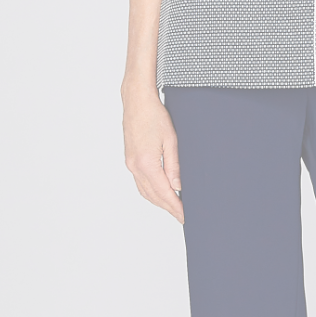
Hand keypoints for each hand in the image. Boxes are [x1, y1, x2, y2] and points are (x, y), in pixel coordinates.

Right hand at [122, 86, 183, 222]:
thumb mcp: (171, 140)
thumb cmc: (154, 115)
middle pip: (153, 196)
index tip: (185, 215)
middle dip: (168, 208)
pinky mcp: (130, 159)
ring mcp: (130, 163)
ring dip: (159, 201)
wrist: (137, 101)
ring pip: (145, 191)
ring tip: (174, 207)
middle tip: (182, 215)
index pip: (163, 193)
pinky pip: (140, 182)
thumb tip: (178, 187)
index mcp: (146, 163)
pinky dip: (151, 191)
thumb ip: (174, 166)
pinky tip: (160, 192)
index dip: (175, 207)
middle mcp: (135, 166)